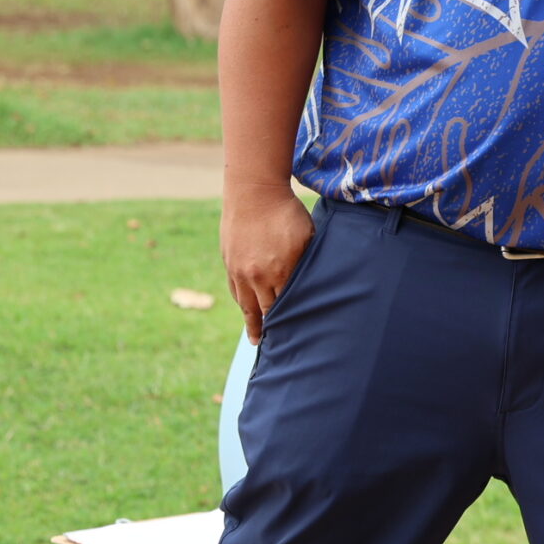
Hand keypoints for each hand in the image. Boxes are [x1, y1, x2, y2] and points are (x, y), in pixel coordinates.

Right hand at [222, 184, 313, 343]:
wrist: (254, 192)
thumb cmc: (287, 212)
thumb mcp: (307, 236)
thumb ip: (308, 263)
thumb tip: (314, 283)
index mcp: (282, 271)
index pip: (288, 307)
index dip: (293, 323)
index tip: (298, 339)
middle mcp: (258, 276)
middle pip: (267, 312)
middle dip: (272, 330)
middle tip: (277, 351)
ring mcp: (241, 272)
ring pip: (247, 306)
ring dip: (253, 323)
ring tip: (257, 340)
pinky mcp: (229, 264)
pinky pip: (235, 291)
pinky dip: (242, 303)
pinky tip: (248, 312)